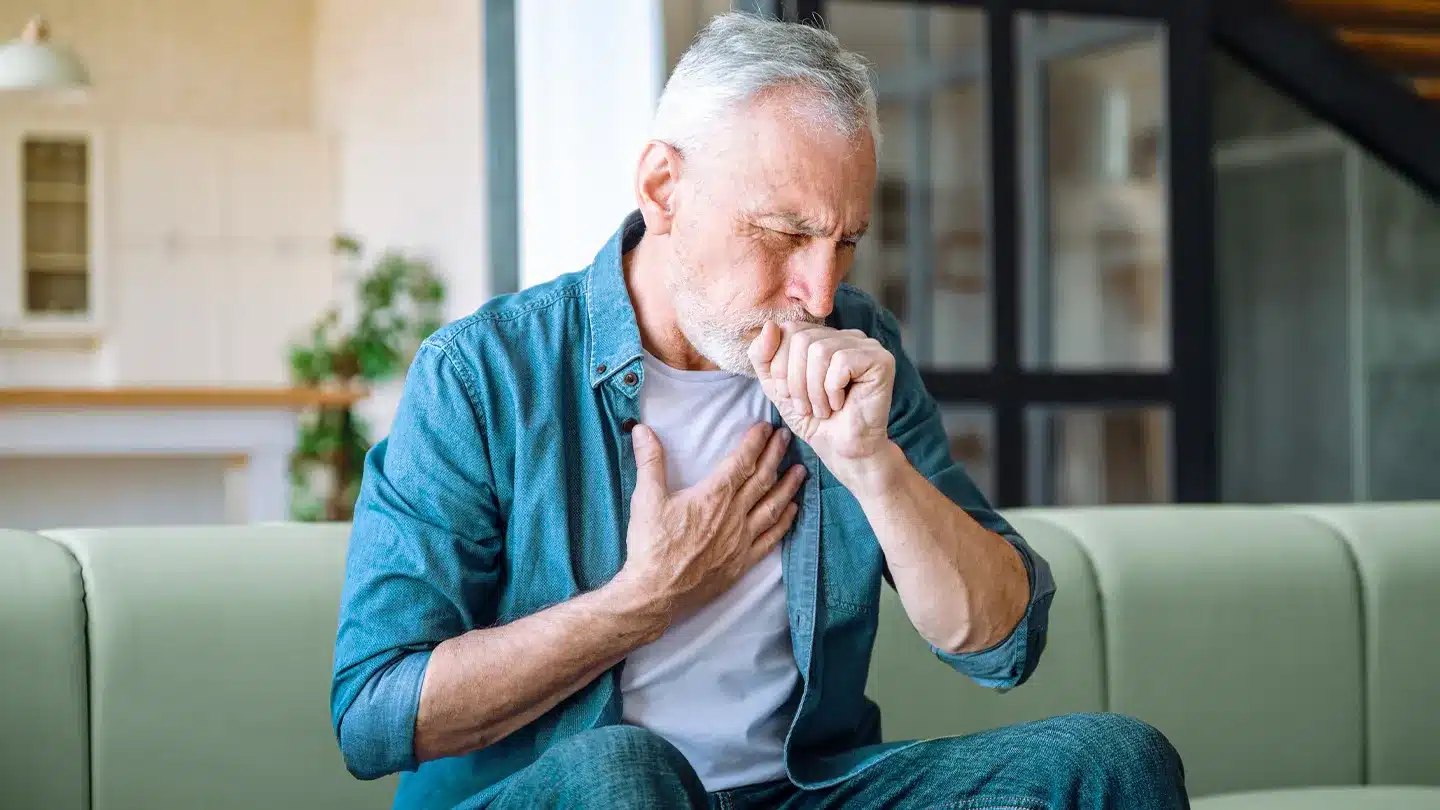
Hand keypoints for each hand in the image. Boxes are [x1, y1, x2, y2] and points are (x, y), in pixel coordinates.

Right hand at [614, 422, 805, 621]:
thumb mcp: (646, 498)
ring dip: (788, 486)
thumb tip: (641, 430)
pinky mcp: (742, 562)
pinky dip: (784, 522)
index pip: (741, 462)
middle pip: (762, 479)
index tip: (766, 428)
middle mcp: (733, 515)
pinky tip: (792, 511)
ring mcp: (741, 540)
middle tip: (786, 438)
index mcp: (713, 496)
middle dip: (776, 455)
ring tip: (801, 470)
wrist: (656, 593)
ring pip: (772, 507)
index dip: (755, 442)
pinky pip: (770, 538)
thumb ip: (649, 461)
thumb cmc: (651, 545)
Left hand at [747, 321, 895, 484]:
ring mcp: (866, 345)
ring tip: (822, 409)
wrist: (841, 450)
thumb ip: (763, 355)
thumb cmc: (813, 419)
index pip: (789, 329)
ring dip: (814, 390)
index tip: (788, 395)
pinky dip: (833, 390)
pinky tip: (840, 404)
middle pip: (802, 338)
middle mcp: (846, 335)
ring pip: (820, 350)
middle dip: (795, 380)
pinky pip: (841, 362)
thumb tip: (770, 325)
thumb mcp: (775, 386)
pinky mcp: (881, 360)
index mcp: (823, 336)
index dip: (780, 366)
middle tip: (806, 407)